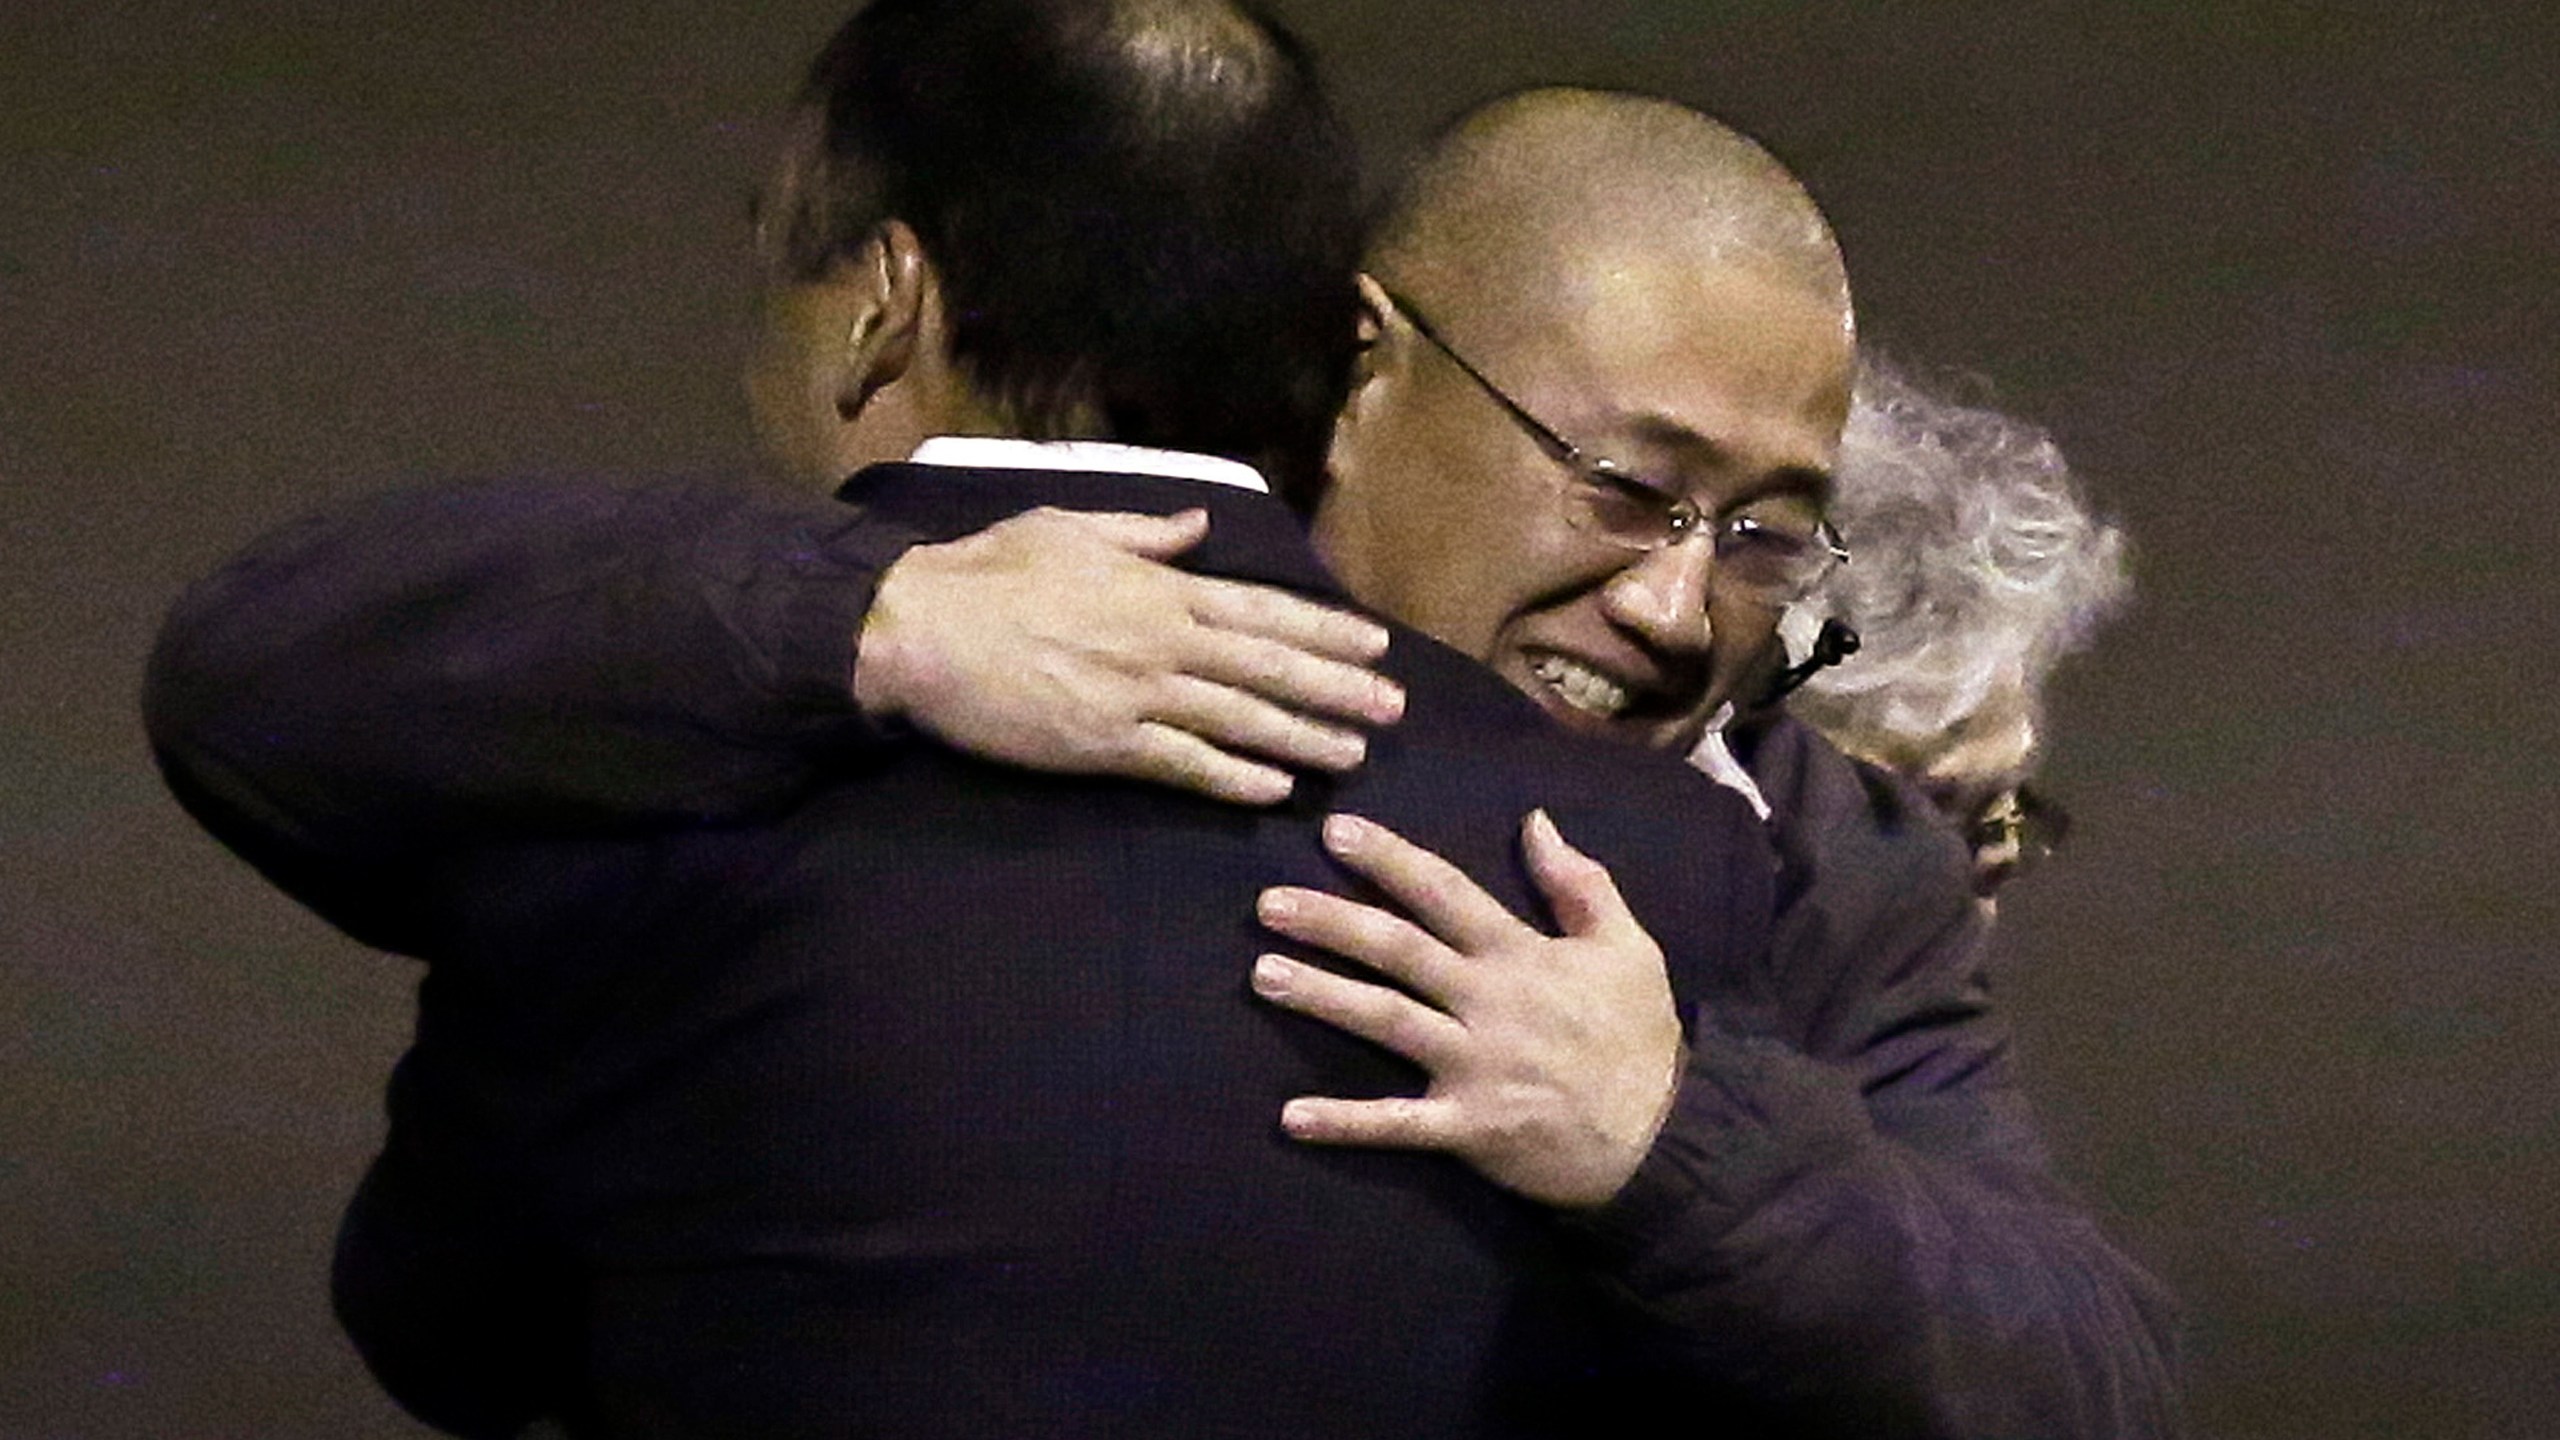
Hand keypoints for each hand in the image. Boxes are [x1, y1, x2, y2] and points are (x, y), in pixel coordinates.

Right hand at [852, 507, 1404, 803]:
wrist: (916, 628)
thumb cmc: (985, 572)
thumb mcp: (1071, 527)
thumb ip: (1144, 533)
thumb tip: (1197, 527)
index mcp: (1158, 587)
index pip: (1262, 610)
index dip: (1324, 630)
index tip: (1375, 645)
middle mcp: (1161, 640)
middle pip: (1269, 668)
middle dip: (1338, 689)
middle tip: (1394, 711)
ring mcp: (1136, 695)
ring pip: (1240, 720)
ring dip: (1303, 739)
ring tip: (1352, 756)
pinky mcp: (1103, 744)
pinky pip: (1184, 764)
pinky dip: (1234, 777)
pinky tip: (1276, 790)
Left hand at [1250, 810, 1683, 1207]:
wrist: (1666, 1138)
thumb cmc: (1640, 1038)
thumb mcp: (1629, 947)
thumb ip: (1581, 883)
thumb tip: (1536, 820)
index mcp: (1521, 954)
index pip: (1444, 892)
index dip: (1388, 859)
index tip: (1333, 831)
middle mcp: (1488, 1002)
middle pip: (1398, 950)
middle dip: (1331, 921)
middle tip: (1268, 902)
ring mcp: (1474, 1066)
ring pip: (1385, 1021)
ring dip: (1322, 996)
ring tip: (1263, 974)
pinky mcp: (1468, 1127)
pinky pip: (1397, 1124)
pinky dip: (1345, 1122)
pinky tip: (1289, 1118)